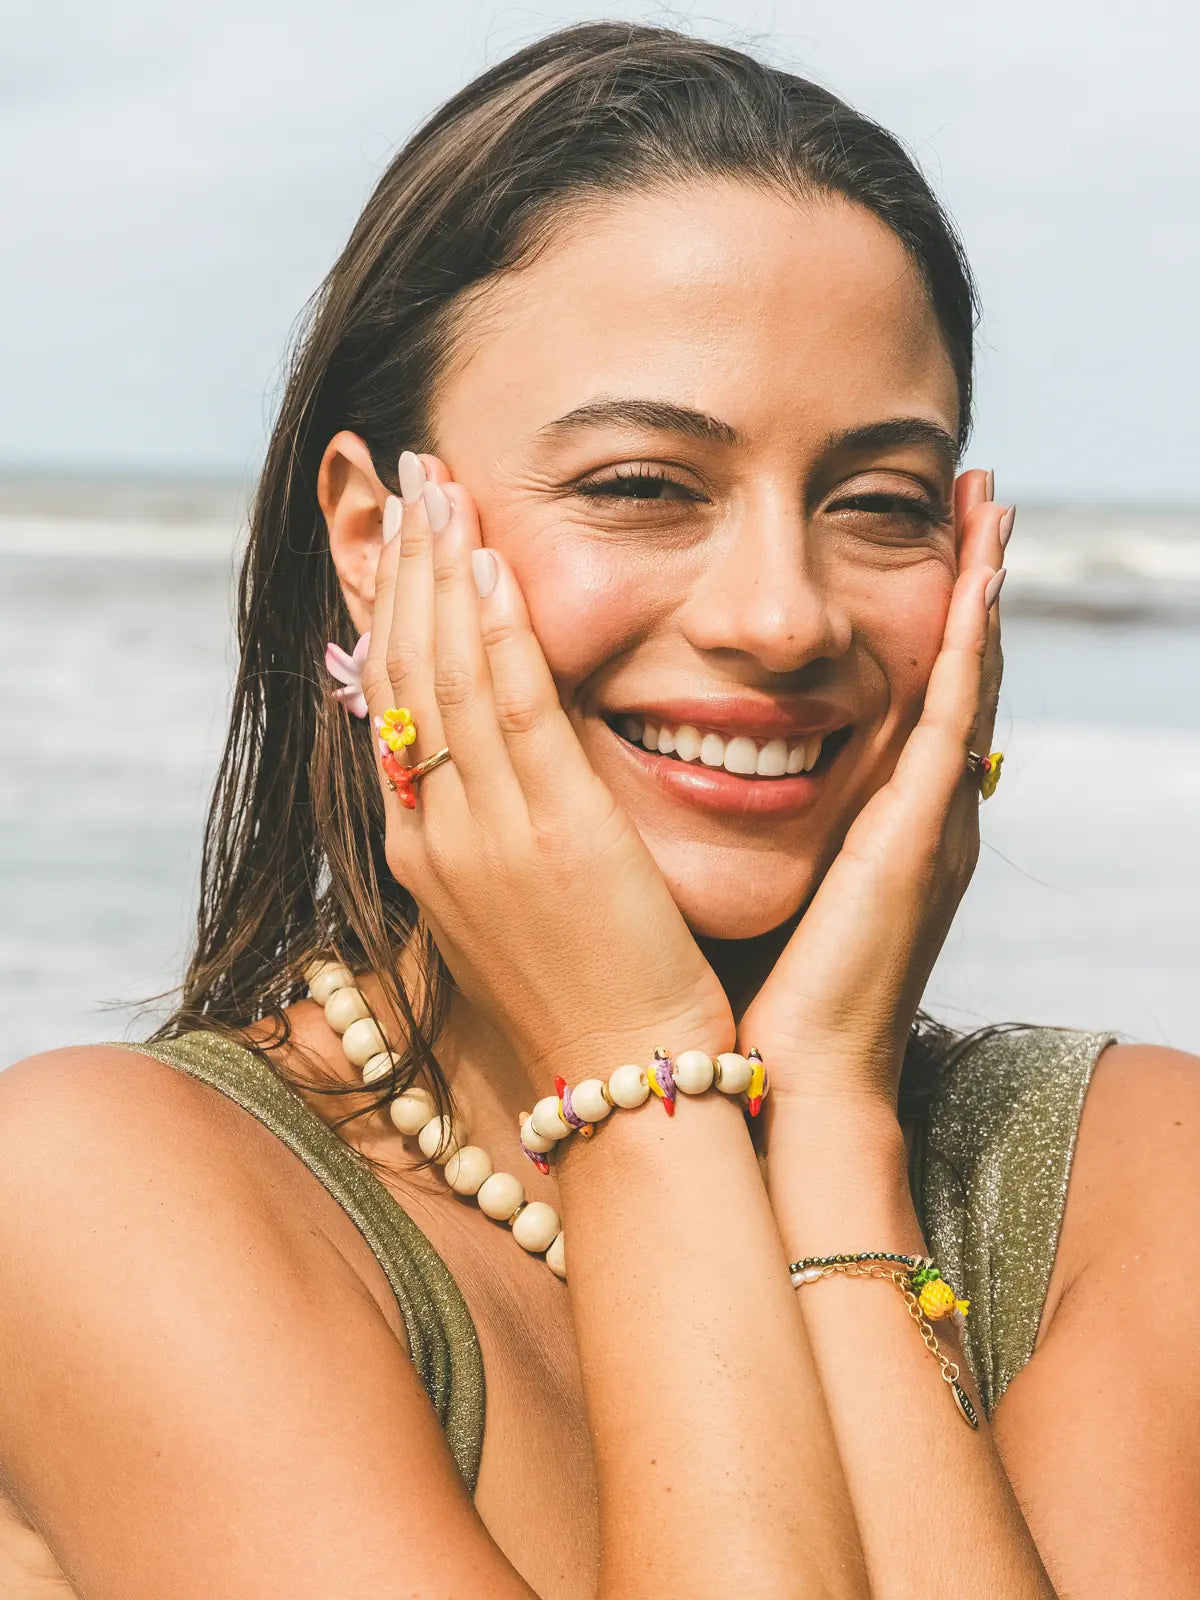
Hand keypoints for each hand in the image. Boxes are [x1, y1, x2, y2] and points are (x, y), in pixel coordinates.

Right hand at [361, 454, 733, 1090]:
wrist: (630, 1081)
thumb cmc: (589, 996)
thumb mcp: (515, 907)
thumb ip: (496, 829)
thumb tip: (494, 769)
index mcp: (426, 851)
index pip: (391, 704)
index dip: (390, 610)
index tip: (401, 540)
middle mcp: (436, 833)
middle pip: (403, 671)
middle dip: (405, 565)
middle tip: (410, 475)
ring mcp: (486, 833)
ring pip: (445, 674)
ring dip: (441, 570)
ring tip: (440, 485)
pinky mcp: (555, 832)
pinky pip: (511, 711)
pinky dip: (493, 633)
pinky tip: (490, 565)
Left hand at [738, 469, 1008, 1113]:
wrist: (786, 1090)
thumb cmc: (749, 1001)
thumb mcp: (750, 887)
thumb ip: (735, 828)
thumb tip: (665, 776)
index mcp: (872, 824)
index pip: (901, 695)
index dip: (915, 616)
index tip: (914, 534)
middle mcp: (913, 814)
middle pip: (946, 671)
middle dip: (964, 580)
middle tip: (975, 490)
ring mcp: (925, 824)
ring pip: (963, 678)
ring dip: (981, 587)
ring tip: (992, 500)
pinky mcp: (916, 840)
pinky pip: (953, 721)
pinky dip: (972, 645)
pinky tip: (981, 577)